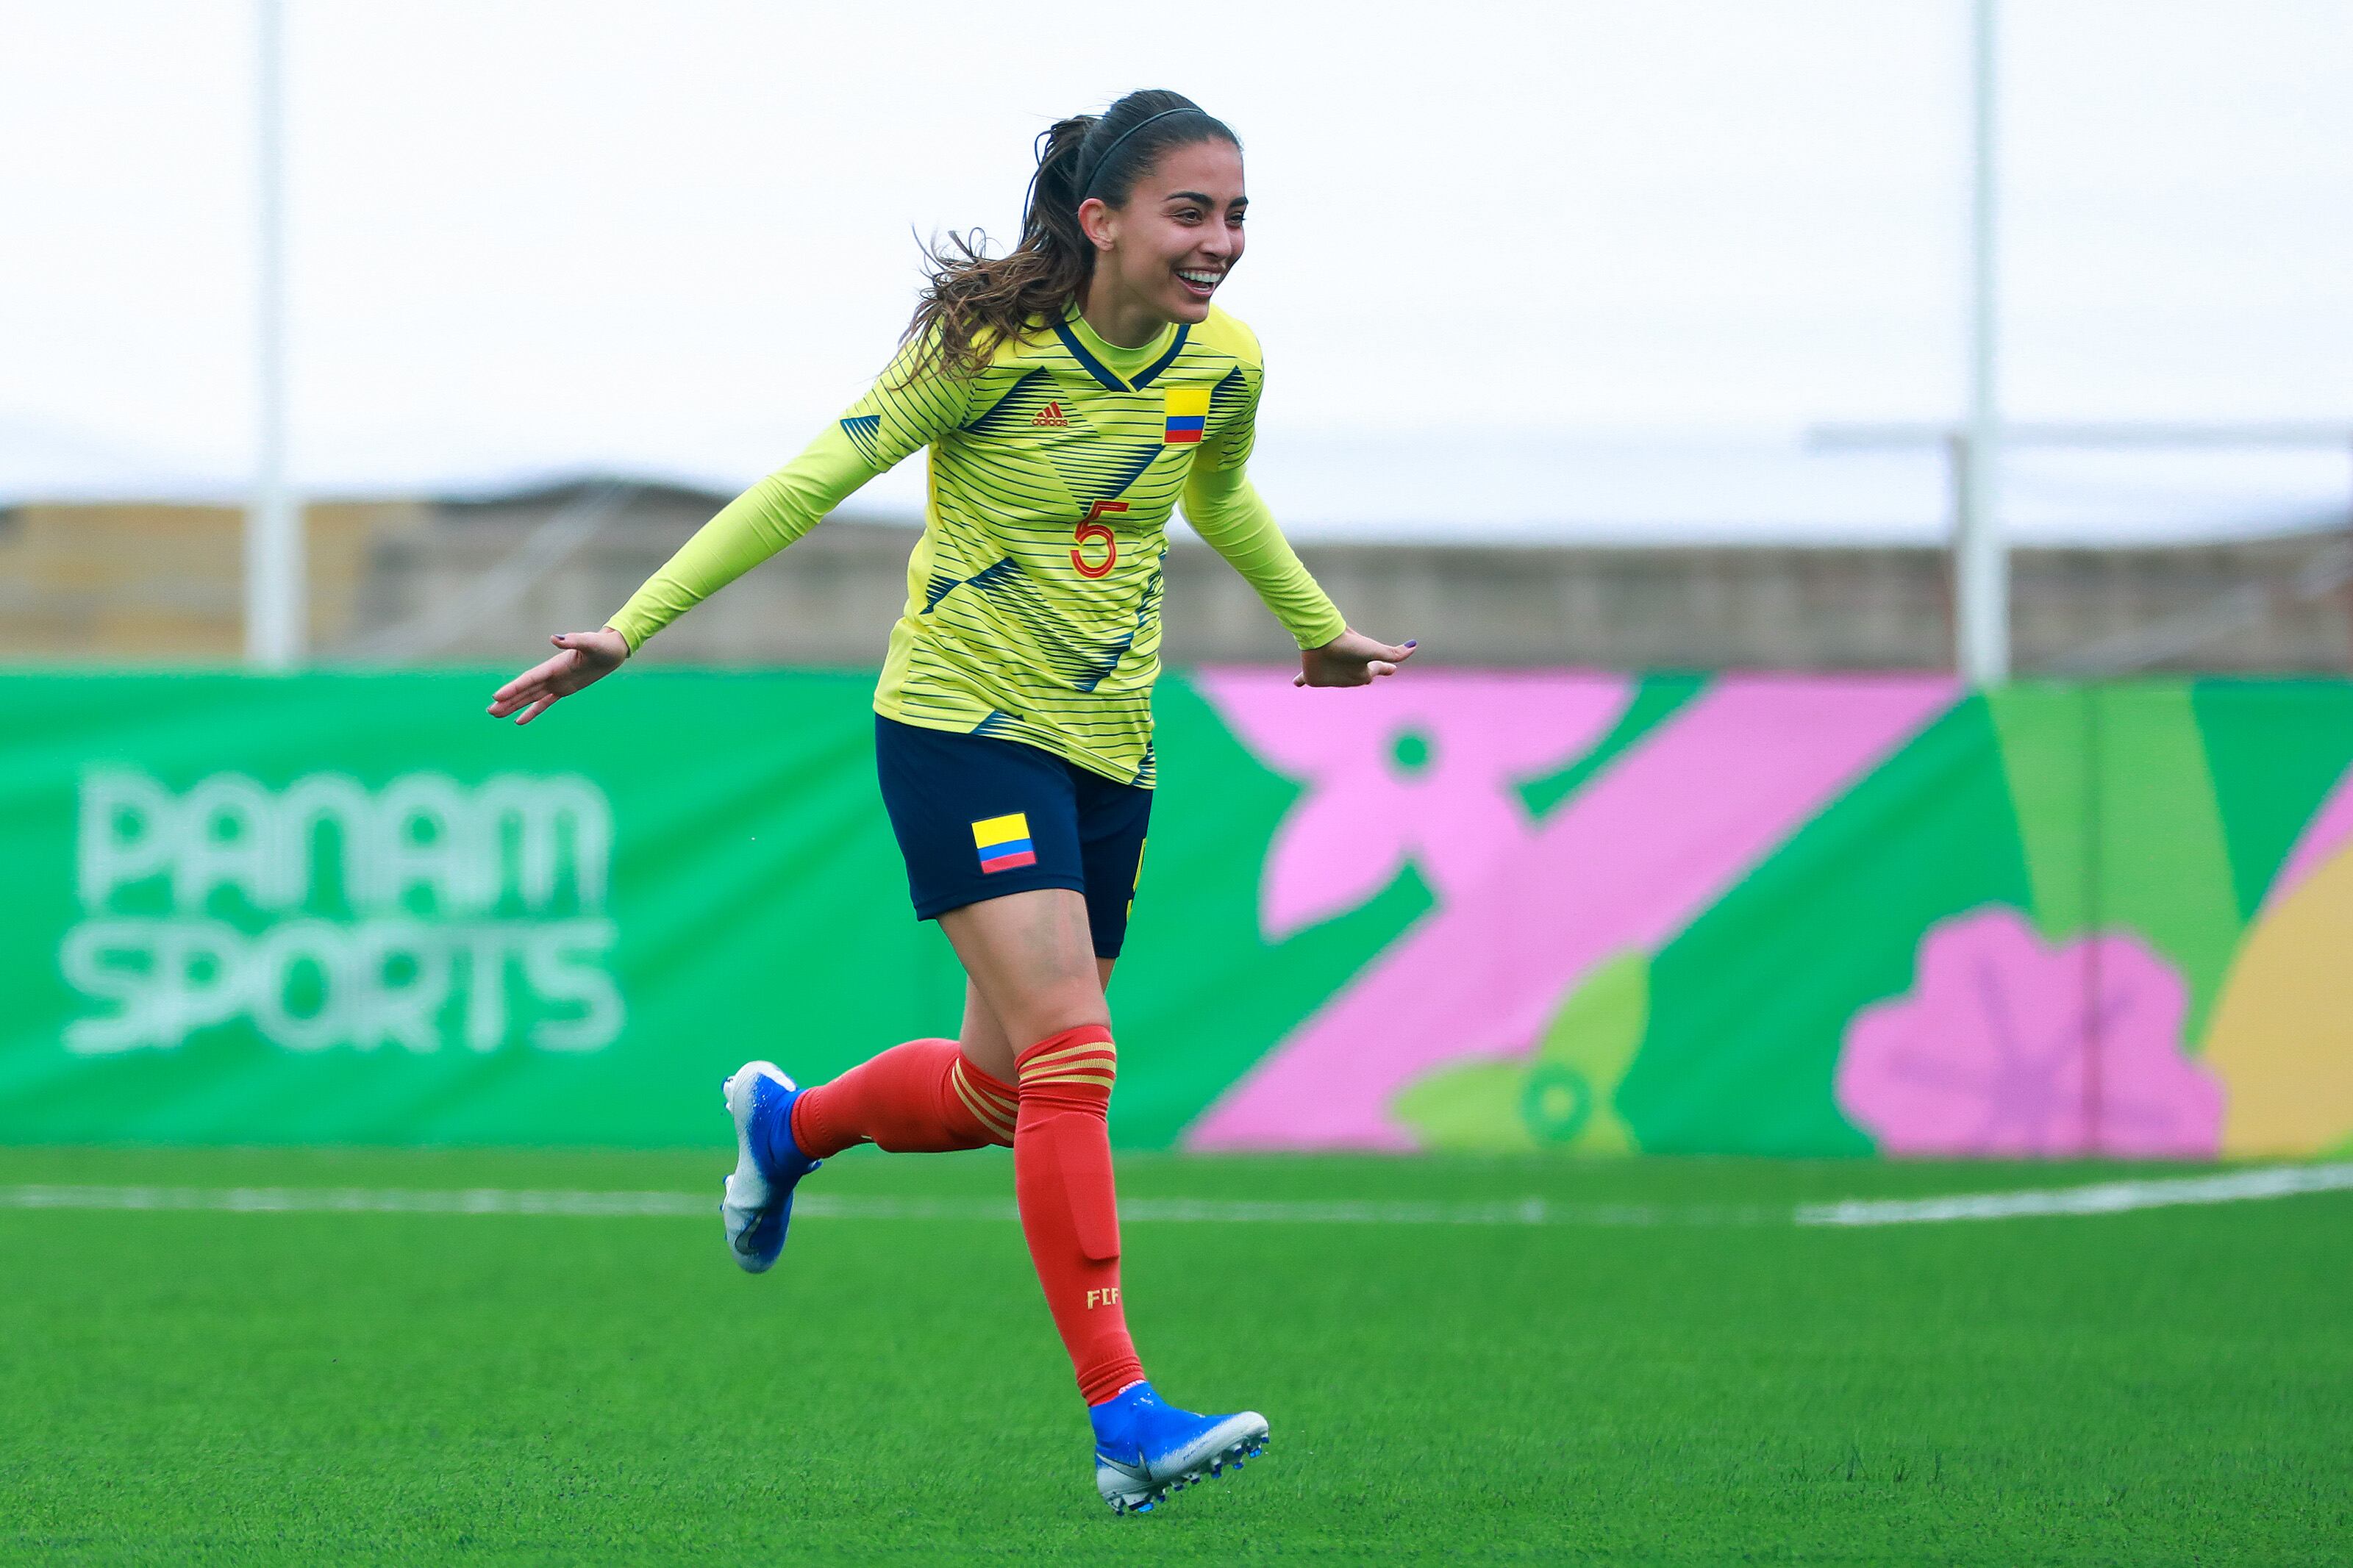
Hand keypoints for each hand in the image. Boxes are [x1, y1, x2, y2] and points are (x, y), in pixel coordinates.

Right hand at [487, 627, 629, 724]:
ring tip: (495, 714)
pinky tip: (519, 721)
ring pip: (530, 697)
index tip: (497, 696)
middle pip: (525, 690)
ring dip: (513, 706)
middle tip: (490, 711)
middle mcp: (551, 675)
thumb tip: (555, 638)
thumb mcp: (591, 643)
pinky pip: (544, 703)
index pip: (530, 679)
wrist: (612, 650)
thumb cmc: (602, 645)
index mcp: (554, 665)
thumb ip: (574, 641)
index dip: (514, 688)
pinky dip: (532, 712)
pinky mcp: (564, 690)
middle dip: (508, 701)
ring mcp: (556, 682)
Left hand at [1295, 629, 1416, 687]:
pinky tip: (1296, 684)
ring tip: (1339, 677)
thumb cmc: (1349, 645)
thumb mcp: (1373, 651)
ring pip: (1336, 680)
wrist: (1323, 639)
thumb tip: (1415, 645)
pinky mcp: (1312, 677)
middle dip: (1366, 674)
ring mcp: (1331, 675)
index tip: (1392, 670)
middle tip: (1370, 678)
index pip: (1377, 669)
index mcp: (1363, 668)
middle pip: (1359, 676)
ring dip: (1337, 679)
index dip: (1385, 669)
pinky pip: (1304, 679)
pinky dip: (1299, 681)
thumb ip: (1394, 653)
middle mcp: (1348, 672)